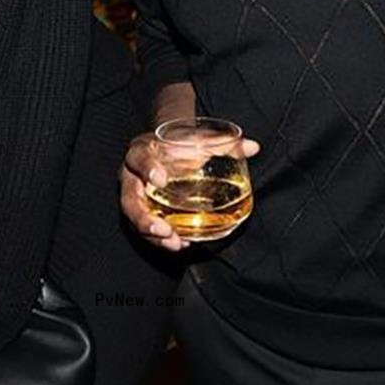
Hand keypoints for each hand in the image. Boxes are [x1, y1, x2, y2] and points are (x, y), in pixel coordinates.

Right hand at [118, 130, 261, 251]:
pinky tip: (180, 244)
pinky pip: (148, 229)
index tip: (161, 178)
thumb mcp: (200, 139)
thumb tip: (254, 147)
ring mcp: (137, 197)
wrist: (168, 150)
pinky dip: (162, 239)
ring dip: (153, 235)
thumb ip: (225, 143)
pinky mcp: (144, 212)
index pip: (139, 158)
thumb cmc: (181, 145)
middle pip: (130, 199)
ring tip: (174, 243)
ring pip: (136, 219)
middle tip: (162, 229)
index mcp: (142, 152)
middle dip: (143, 218)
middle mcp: (133, 177)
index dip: (147, 168)